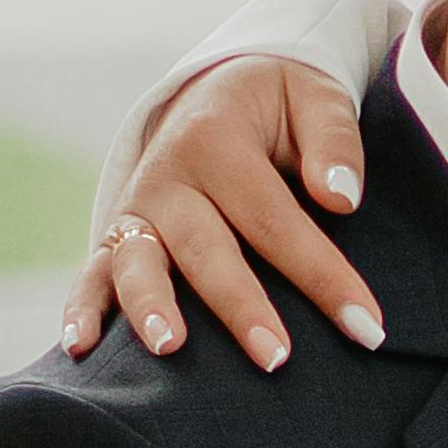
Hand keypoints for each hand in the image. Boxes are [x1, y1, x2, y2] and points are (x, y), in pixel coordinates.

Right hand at [61, 60, 382, 374]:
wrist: (216, 89)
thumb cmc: (280, 104)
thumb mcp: (316, 97)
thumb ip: (333, 141)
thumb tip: (341, 197)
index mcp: (216, 138)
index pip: (275, 218)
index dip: (323, 275)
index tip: (367, 325)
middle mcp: (166, 175)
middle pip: (206, 248)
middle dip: (242, 307)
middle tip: (277, 358)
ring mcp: (136, 209)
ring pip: (137, 262)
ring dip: (151, 307)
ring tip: (170, 348)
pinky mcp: (117, 234)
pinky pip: (92, 272)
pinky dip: (82, 309)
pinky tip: (80, 348)